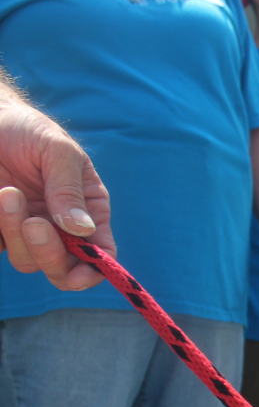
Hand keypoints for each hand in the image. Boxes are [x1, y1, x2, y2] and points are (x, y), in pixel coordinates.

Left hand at [0, 102, 110, 289]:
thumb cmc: (28, 130)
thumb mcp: (58, 151)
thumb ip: (69, 190)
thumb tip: (82, 231)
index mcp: (90, 211)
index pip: (101, 253)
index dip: (93, 271)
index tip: (75, 276)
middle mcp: (62, 228)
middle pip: (63, 268)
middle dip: (49, 253)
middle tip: (34, 223)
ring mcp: (27, 231)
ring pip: (26, 261)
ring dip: (14, 232)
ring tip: (6, 193)